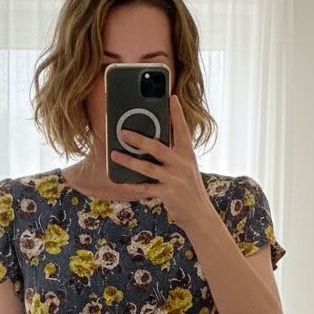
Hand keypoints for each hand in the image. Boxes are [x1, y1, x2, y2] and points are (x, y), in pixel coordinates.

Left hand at [109, 94, 215, 231]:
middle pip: (157, 147)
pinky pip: (145, 188)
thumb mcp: (186, 168)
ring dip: (129, 161)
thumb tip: (150, 143)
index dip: (177, 114)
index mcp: (187, 154)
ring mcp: (175, 179)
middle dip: (138, 138)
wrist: (199, 215)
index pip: (182, 130)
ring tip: (114, 155)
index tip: (171, 97)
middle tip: (122, 132)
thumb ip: (174, 155)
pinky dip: (132, 184)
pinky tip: (121, 181)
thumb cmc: (189, 189)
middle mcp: (182, 164)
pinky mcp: (168, 194)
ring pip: (148, 167)